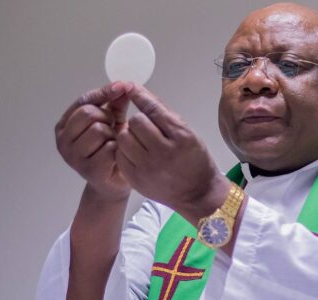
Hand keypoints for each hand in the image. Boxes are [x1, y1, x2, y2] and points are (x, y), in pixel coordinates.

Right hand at [55, 82, 134, 201]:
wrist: (113, 184)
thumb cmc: (109, 151)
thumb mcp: (111, 123)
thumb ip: (114, 104)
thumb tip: (124, 85)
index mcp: (64, 126)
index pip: (83, 101)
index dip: (103, 93)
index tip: (122, 86)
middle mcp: (63, 141)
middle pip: (88, 114)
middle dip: (107, 117)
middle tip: (112, 128)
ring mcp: (73, 157)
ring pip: (99, 130)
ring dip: (113, 135)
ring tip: (113, 143)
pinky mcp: (87, 170)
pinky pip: (108, 148)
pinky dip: (117, 149)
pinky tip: (116, 155)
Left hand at [114, 85, 229, 223]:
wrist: (197, 194)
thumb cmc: (194, 160)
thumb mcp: (187, 133)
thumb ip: (164, 114)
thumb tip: (140, 93)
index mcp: (181, 136)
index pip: (153, 109)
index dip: (140, 95)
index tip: (131, 88)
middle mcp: (163, 152)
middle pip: (136, 122)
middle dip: (139, 120)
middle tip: (146, 128)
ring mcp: (148, 167)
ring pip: (124, 137)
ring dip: (129, 134)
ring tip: (140, 140)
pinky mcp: (136, 179)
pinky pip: (120, 155)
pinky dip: (125, 150)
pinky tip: (136, 153)